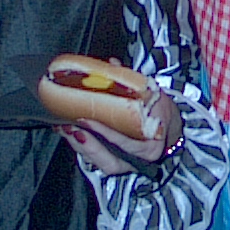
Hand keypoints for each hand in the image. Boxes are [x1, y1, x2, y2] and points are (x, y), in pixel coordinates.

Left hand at [55, 86, 181, 173]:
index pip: (128, 144)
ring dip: (79, 146)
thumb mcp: (154, 95)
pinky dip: (80, 145)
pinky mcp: (112, 161)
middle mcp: (136, 161)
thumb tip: (112, 65)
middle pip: (109, 161)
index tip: (90, 119)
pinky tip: (66, 130)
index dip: (108, 134)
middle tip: (69, 126)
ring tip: (64, 127)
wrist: (166, 126)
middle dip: (87, 145)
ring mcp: (124, 164)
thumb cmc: (159, 110)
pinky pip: (95, 159)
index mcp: (151, 147)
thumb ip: (133, 82)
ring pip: (99, 163)